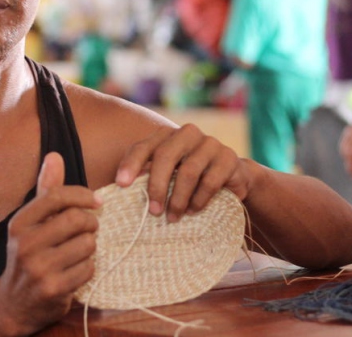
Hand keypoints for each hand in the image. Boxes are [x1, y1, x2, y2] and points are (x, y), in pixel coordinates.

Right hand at [0, 153, 100, 334]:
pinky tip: (76, 269)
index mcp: (19, 223)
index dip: (83, 196)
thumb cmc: (29, 253)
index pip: (57, 197)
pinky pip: (88, 268)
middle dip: (91, 222)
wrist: (14, 302)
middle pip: (77, 220)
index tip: (96, 201)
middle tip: (91, 227)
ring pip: (87, 244)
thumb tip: (54, 156)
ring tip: (81, 250)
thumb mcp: (31, 222)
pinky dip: (88, 268)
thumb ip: (46, 191)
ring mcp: (39, 268)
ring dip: (91, 246)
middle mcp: (25, 244)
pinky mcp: (54, 289)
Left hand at [115, 125, 250, 222]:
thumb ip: (148, 175)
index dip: (131, 164)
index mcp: (167, 135)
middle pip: (165, 156)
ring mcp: (210, 143)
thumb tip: (119, 187)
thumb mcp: (168, 174)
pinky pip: (210, 181)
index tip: (121, 184)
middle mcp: (187, 134)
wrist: (231, 177)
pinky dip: (199, 199)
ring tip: (172, 217)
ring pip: (188, 171)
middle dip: (156, 186)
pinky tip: (192, 211)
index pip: (144, 146)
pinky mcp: (228, 158)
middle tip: (153, 211)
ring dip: (178, 198)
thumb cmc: (190, 178)